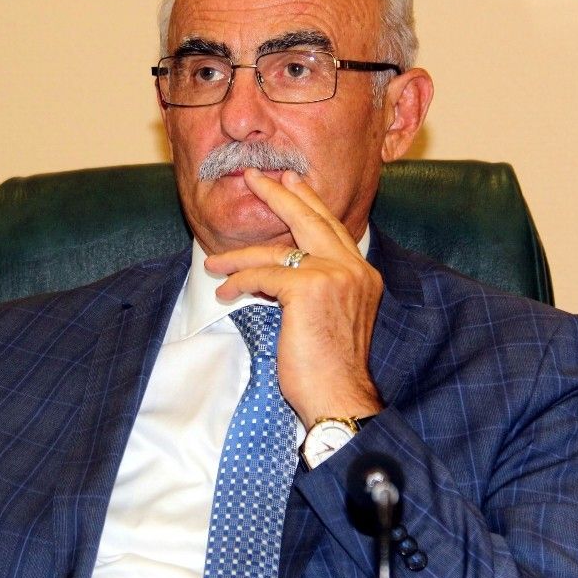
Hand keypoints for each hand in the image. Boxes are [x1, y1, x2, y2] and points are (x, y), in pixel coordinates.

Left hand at [204, 168, 384, 426]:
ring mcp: (334, 276)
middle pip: (311, 220)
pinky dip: (240, 283)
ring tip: (213, 261)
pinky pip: (263, 276)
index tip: (291, 182)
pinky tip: (225, 293)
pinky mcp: (308, 289)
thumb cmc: (331, 371)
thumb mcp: (332, 319)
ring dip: (239, 257)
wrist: (341, 399)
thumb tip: (280, 273)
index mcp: (363, 274)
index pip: (332, 229)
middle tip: (256, 177)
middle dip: (280, 195)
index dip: (309, 203)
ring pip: (277, 252)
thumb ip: (318, 289)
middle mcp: (354, 269)